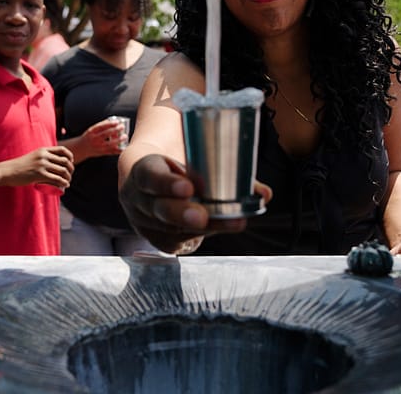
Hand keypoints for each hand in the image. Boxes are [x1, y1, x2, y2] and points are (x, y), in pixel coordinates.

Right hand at [6, 146, 73, 188]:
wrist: (8, 171)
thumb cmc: (20, 166)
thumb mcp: (33, 157)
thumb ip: (40, 157)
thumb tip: (49, 162)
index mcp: (43, 150)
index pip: (62, 150)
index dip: (70, 156)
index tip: (71, 163)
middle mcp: (44, 155)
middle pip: (64, 161)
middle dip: (71, 169)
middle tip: (69, 175)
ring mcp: (42, 165)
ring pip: (62, 171)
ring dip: (68, 177)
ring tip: (68, 182)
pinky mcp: (39, 174)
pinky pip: (56, 179)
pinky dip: (64, 182)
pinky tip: (66, 185)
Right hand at [77, 118, 125, 158]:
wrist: (82, 148)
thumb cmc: (89, 137)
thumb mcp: (92, 130)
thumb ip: (101, 125)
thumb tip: (112, 120)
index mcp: (92, 132)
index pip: (101, 126)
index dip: (110, 124)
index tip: (117, 121)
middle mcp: (94, 139)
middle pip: (105, 134)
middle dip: (115, 130)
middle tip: (122, 127)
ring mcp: (98, 147)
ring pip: (109, 144)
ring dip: (118, 140)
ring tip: (125, 136)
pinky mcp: (102, 153)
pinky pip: (111, 152)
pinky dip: (118, 150)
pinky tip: (124, 148)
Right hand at [118, 154, 270, 253]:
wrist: (145, 173)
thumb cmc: (174, 163)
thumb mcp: (189, 158)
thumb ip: (226, 171)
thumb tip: (264, 194)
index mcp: (140, 169)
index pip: (149, 176)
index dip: (166, 184)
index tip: (189, 187)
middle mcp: (136, 198)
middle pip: (158, 209)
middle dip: (183, 214)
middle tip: (204, 216)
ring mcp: (142, 222)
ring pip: (170, 229)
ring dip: (201, 229)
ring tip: (230, 223)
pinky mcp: (153, 238)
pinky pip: (174, 242)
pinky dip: (197, 236)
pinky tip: (215, 229)